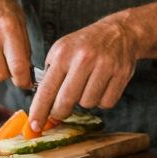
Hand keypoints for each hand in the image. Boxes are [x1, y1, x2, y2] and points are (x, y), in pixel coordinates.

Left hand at [30, 16, 138, 131]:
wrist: (118, 32)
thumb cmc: (85, 44)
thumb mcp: (62, 49)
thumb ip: (50, 74)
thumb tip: (40, 104)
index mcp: (63, 53)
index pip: (46, 90)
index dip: (39, 111)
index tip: (35, 126)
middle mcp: (83, 59)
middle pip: (67, 101)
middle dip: (60, 112)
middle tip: (60, 112)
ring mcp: (104, 66)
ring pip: (88, 103)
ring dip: (85, 101)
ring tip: (87, 87)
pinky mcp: (121, 73)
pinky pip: (107, 103)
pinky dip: (102, 100)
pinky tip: (102, 87)